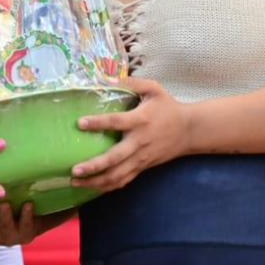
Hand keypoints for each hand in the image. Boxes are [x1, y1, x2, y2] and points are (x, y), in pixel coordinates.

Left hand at [0, 203, 73, 246]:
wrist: (15, 227)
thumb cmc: (38, 211)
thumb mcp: (54, 209)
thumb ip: (67, 202)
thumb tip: (89, 186)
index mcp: (27, 230)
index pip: (30, 226)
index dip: (29, 217)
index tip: (30, 204)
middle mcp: (7, 236)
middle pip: (4, 231)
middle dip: (3, 218)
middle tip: (1, 204)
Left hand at [70, 77, 186, 193]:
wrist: (189, 130)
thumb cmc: (168, 107)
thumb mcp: (154, 89)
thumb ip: (133, 83)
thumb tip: (109, 78)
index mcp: (140, 120)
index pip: (116, 122)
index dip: (98, 123)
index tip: (80, 123)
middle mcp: (139, 142)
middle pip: (115, 158)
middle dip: (94, 166)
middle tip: (74, 170)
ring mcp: (141, 158)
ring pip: (117, 175)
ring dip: (96, 182)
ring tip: (76, 182)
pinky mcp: (143, 167)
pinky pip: (124, 181)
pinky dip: (107, 186)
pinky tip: (92, 187)